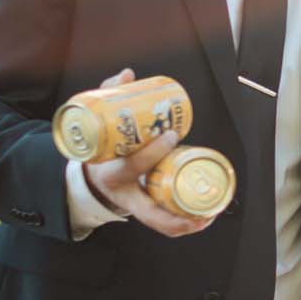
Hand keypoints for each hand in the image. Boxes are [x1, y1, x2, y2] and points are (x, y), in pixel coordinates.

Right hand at [81, 69, 213, 238]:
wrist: (89, 177)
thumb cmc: (99, 151)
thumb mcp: (97, 125)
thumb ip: (109, 98)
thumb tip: (127, 76)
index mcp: (110, 172)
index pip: (133, 165)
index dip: (153, 151)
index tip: (172, 134)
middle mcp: (123, 194)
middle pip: (149, 211)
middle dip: (176, 209)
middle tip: (199, 195)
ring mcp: (135, 206)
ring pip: (160, 223)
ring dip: (187, 222)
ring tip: (210, 214)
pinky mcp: (145, 211)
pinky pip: (165, 224)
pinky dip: (184, 223)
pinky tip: (204, 217)